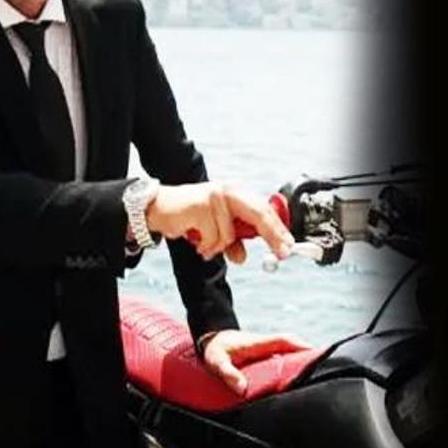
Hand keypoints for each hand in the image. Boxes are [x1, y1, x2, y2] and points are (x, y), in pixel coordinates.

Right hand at [145, 182, 292, 262]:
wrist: (158, 208)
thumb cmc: (190, 217)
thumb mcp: (215, 230)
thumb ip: (231, 241)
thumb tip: (242, 256)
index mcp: (236, 193)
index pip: (263, 209)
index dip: (278, 228)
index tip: (289, 245)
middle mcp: (228, 191)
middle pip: (259, 214)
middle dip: (273, 235)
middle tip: (283, 253)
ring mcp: (215, 197)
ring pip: (231, 234)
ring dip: (218, 247)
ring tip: (203, 244)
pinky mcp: (201, 207)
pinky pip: (213, 238)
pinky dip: (205, 246)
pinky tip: (194, 238)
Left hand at [200, 329, 312, 394]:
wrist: (210, 340)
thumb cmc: (214, 350)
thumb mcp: (217, 362)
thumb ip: (228, 374)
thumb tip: (241, 388)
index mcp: (259, 343)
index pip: (285, 341)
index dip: (301, 346)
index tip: (316, 353)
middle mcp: (267, 345)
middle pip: (293, 347)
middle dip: (309, 354)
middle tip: (326, 365)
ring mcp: (267, 350)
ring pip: (290, 352)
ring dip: (303, 359)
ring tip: (318, 373)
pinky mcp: (266, 357)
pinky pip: (284, 357)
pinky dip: (294, 364)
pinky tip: (300, 377)